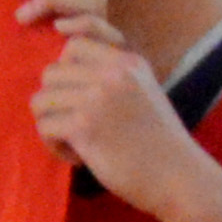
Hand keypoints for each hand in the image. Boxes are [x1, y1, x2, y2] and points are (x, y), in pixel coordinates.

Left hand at [13, 0, 212, 216]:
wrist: (179, 177)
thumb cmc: (157, 141)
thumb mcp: (140, 92)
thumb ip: (109, 77)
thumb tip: (58, 70)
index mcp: (128, 63)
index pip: (74, 44)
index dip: (66, 68)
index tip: (76, 86)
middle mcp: (113, 73)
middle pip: (51, 73)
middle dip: (55, 102)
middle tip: (77, 127)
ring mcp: (97, 98)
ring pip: (41, 100)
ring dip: (51, 125)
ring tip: (75, 143)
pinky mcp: (84, 126)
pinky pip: (44, 127)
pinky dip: (54, 146)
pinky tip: (77, 157)